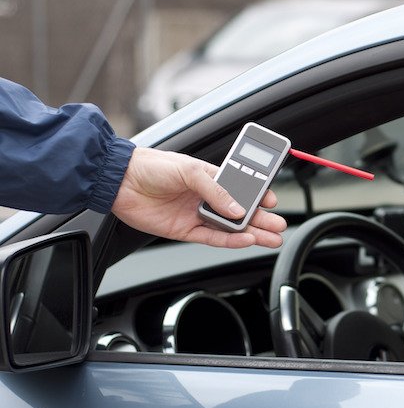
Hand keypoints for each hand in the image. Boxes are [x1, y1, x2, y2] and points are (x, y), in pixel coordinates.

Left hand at [111, 147, 287, 247]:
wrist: (119, 181)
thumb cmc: (152, 166)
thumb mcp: (190, 170)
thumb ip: (216, 190)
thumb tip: (238, 209)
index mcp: (211, 178)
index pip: (242, 188)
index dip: (258, 195)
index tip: (272, 201)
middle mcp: (206, 197)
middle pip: (241, 211)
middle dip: (262, 218)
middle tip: (280, 225)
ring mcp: (197, 215)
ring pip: (231, 227)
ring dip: (251, 233)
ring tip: (271, 238)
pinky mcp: (185, 230)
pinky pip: (212, 238)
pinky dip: (230, 240)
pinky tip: (246, 240)